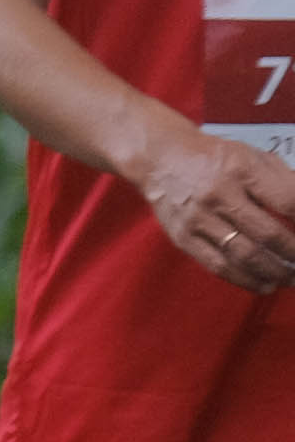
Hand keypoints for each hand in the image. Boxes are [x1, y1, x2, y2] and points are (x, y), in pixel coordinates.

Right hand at [138, 124, 294, 289]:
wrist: (159, 158)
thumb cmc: (214, 158)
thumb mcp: (252, 156)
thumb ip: (284, 181)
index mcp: (242, 169)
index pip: (288, 201)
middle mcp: (219, 193)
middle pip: (268, 234)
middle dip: (294, 254)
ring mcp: (199, 218)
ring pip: (245, 255)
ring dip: (275, 272)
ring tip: (291, 279)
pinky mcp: (184, 236)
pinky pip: (218, 265)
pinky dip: (246, 280)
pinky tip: (265, 285)